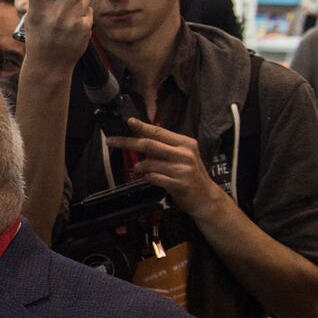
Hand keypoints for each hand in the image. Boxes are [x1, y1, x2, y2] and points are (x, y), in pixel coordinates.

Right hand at [21, 0, 90, 72]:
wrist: (50, 65)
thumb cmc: (40, 37)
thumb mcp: (32, 18)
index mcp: (37, 13)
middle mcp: (55, 17)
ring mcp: (72, 23)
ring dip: (79, 0)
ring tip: (69, 13)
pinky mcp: (85, 28)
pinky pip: (89, 9)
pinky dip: (83, 14)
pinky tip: (74, 25)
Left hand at [106, 119, 224, 220]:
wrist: (206, 197)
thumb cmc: (190, 174)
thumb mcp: (183, 156)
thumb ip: (166, 147)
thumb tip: (141, 140)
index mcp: (185, 143)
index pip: (159, 132)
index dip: (142, 126)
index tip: (128, 121)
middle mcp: (184, 153)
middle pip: (149, 144)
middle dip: (128, 142)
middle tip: (111, 141)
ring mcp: (182, 169)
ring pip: (149, 163)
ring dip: (138, 166)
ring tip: (138, 169)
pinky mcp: (178, 184)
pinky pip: (153, 178)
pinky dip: (147, 178)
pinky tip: (149, 178)